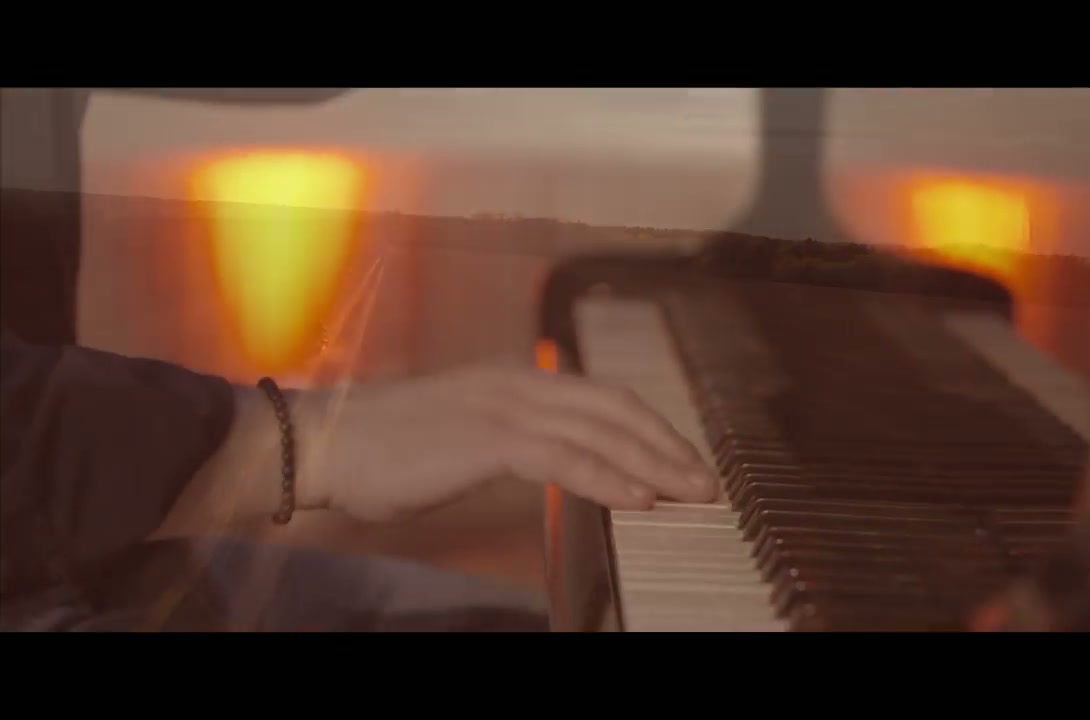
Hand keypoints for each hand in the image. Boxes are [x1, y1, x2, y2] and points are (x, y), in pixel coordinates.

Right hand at [296, 364, 719, 522]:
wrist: (327, 441)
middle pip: (616, 408)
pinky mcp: (488, 438)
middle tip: (706, 480)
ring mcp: (505, 407)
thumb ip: (513, 439)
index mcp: (517, 380)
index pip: (603, 397)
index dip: (650, 427)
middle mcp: (520, 383)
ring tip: (691, 493)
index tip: (681, 458)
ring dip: (654, 463)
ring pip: (601, 431)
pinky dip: (608, 477)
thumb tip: (556, 461)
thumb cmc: (387, 447)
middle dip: (668, 444)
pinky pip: (564, 458)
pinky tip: (638, 499)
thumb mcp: (463, 434)